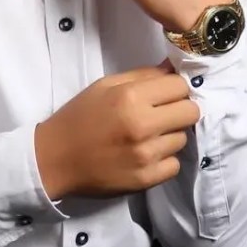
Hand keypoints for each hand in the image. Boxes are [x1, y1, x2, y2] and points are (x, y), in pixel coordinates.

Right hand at [34, 58, 198, 198]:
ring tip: (147, 136)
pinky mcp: (146, 179)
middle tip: (162, 114)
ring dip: (170, 135)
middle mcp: (142, 125)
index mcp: (129, 97)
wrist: (55, 159)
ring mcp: (146, 155)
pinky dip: (164, 159)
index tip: (165, 94)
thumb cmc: (79, 117)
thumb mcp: (104, 86)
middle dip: (180, 109)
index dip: (175, 87)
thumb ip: (142, 76)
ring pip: (183, 138)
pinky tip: (145, 155)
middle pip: (191, 112)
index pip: (180, 86)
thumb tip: (174, 68)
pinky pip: (174, 164)